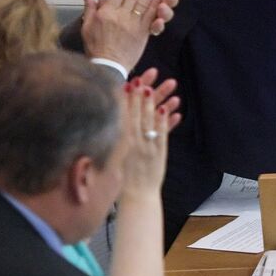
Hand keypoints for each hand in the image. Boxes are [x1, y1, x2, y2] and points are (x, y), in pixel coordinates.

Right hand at [83, 0, 162, 71]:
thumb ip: (89, 9)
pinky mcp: (141, 33)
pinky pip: (149, 15)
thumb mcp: (87, 27)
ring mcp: (132, 24)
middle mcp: (119, 16)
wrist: (108, 66)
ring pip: (143, 3)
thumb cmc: (96, 48)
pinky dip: (155, 5)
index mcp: (106, 13)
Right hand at [119, 76, 181, 196]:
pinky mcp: (159, 151)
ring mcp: (146, 145)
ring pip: (149, 119)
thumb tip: (106, 125)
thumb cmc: (120, 180)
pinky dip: (165, 120)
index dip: (125, 98)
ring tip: (157, 87)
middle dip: (140, 94)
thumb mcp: (112, 158)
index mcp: (118, 141)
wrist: (136, 198)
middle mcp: (131, 141)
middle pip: (136, 112)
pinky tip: (168, 108)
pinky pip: (162, 132)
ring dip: (154, 102)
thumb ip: (113, 141)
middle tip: (144, 77)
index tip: (127, 83)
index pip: (121, 114)